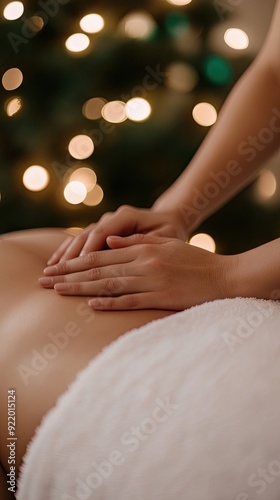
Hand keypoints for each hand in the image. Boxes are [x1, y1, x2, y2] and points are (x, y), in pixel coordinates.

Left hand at [40, 234, 233, 310]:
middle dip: (69, 275)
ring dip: (82, 288)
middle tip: (45, 280)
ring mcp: (152, 281)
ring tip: (59, 291)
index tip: (55, 266)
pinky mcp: (161, 298)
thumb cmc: (195, 261)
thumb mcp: (166, 244)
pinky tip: (92, 304)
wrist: (224, 278)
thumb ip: (137, 243)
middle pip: (99, 269)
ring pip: (109, 284)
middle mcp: (143, 263)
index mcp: (143, 250)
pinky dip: (110, 302)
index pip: (101, 255)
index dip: (76, 261)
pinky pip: (131, 301)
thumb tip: (108, 242)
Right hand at [46, 205, 186, 265]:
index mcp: (126, 216)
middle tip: (54, 273)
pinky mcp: (101, 232)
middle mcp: (111, 218)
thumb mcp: (165, 236)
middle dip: (69, 256)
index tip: (76, 267)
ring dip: (64, 255)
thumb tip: (112, 244)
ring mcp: (104, 224)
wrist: (170, 219)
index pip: (102, 233)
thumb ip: (144, 240)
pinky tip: (55, 262)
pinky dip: (67, 252)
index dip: (88, 250)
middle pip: (86, 237)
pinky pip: (80, 242)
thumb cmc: (171, 231)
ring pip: (79, 239)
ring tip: (50, 269)